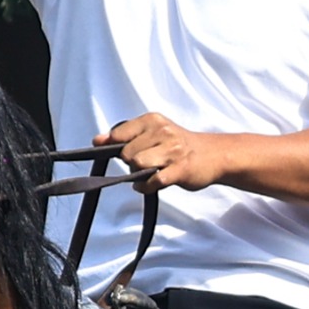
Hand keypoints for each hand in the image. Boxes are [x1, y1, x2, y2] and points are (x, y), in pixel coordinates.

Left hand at [98, 114, 229, 190]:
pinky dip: (146, 187)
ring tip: (149, 173)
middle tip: (144, 164)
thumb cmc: (178, 145)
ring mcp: (172, 151)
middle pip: (127, 154)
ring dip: (139, 175)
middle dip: (130, 163)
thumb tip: (96, 140)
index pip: (119, 134)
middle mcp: (163, 132)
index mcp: (153, 121)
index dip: (115, 147)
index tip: (121, 153)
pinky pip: (153, 182)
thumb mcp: (152, 132)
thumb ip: (124, 135)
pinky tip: (150, 184)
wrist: (213, 155)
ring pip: (138, 166)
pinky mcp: (180, 170)